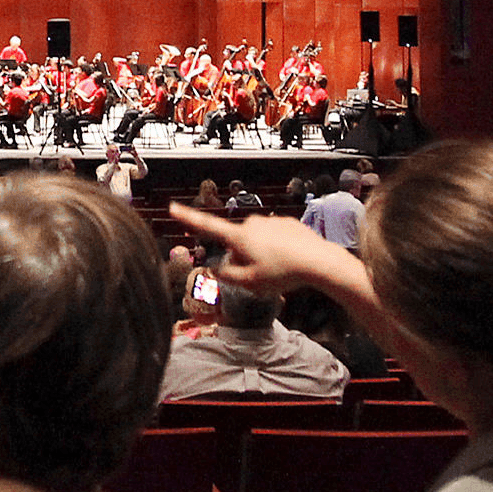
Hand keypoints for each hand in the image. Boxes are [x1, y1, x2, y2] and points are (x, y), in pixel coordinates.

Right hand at [168, 202, 364, 299]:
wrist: (319, 261)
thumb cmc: (283, 274)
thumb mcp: (250, 284)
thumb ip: (227, 277)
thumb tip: (216, 269)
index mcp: (239, 237)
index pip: (208, 227)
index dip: (188, 218)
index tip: (173, 207)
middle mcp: (252, 224)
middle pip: (237, 243)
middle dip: (242, 257)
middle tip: (259, 276)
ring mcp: (271, 222)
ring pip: (257, 242)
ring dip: (261, 254)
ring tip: (278, 271)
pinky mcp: (288, 223)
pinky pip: (275, 238)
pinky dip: (278, 249)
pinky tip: (290, 261)